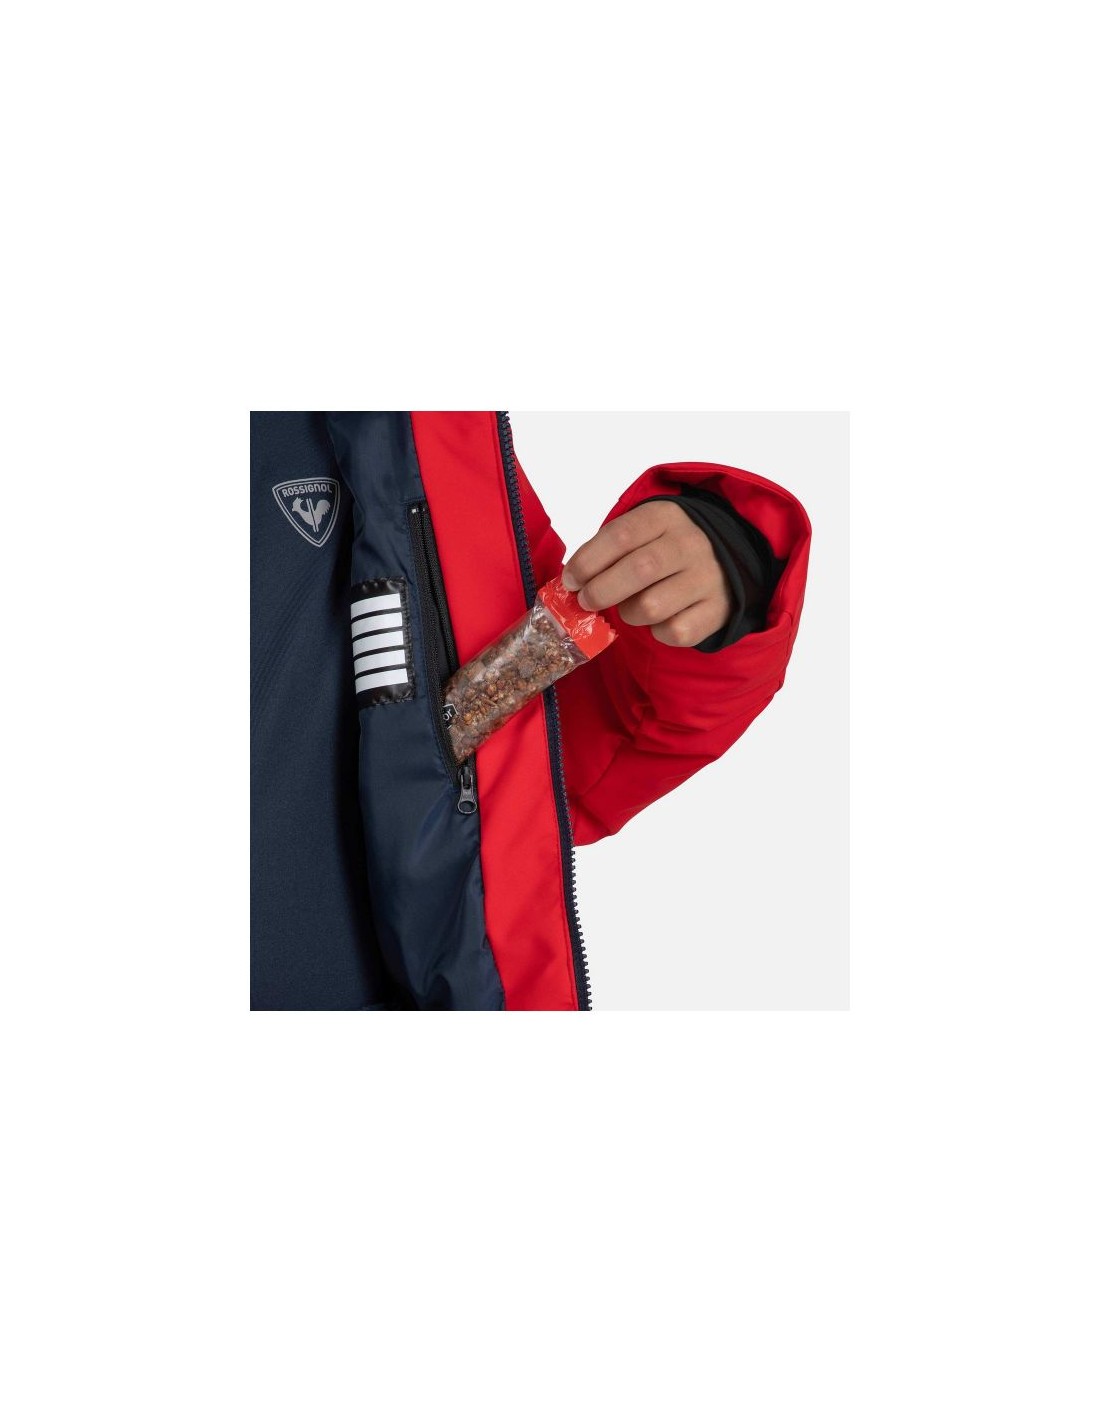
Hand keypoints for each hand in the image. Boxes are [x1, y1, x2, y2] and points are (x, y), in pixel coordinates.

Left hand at [561, 502, 731, 647]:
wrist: (726, 560)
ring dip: (629, 613)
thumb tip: (573, 580)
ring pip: (652, 606)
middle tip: (586, 601)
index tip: (571, 580)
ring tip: (629, 608)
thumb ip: (609, 549)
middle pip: (638, 570)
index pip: (620, 536)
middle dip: (600, 591)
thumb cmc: (665, 549)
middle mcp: (690, 544)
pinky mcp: (717, 610)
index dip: (588, 561)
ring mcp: (707, 578)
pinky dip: (657, 632)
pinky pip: (675, 631)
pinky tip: (658, 621)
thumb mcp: (642, 532)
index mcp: (665, 517)